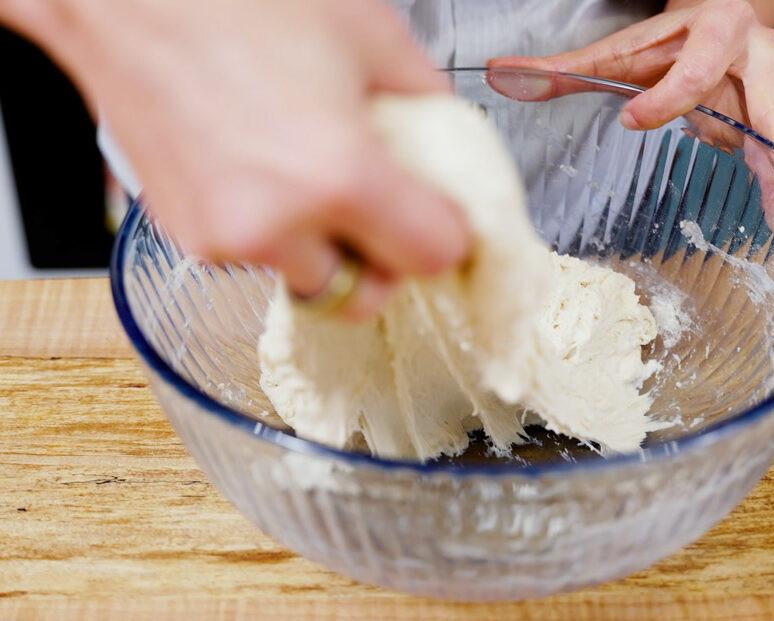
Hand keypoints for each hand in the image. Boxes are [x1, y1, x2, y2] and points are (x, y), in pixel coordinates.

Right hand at [7, 0, 470, 317]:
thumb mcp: (368, 34)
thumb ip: (426, 106)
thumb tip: (447, 150)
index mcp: (339, 177)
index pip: (432, 258)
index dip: (446, 232)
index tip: (440, 214)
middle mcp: (278, 225)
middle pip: (367, 295)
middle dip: (381, 257)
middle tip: (379, 206)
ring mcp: (226, 240)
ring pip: (310, 278)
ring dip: (325, 246)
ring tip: (308, 173)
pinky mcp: (188, 239)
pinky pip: (259, 258)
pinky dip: (276, 230)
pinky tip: (263, 168)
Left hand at [488, 0, 773, 237]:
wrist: (720, 21)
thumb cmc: (666, 41)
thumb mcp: (617, 51)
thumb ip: (563, 68)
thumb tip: (498, 71)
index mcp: (715, 32)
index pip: (692, 70)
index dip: (663, 99)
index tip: (629, 120)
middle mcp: (755, 58)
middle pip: (766, 102)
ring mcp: (772, 90)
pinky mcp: (773, 118)